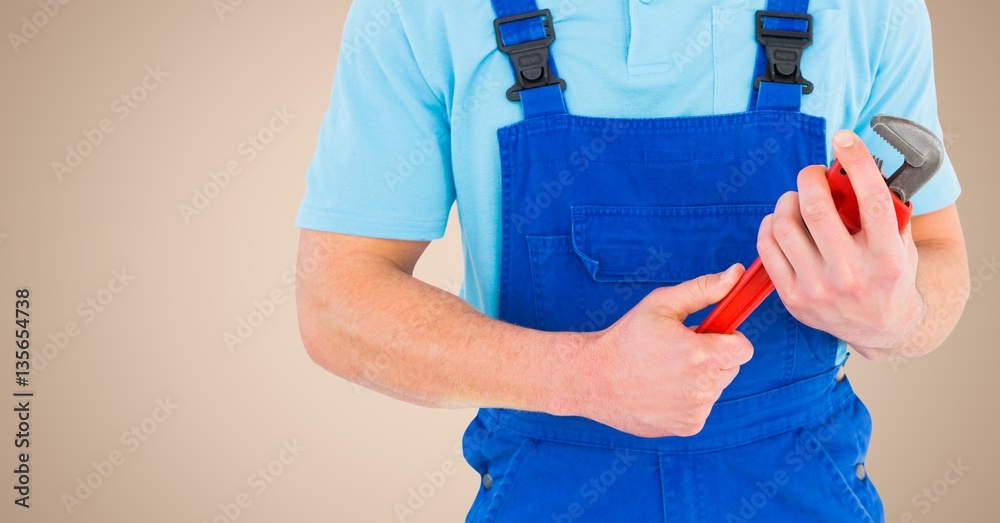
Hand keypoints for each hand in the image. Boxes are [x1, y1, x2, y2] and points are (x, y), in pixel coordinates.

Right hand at [577, 265, 753, 437]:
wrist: (593, 378)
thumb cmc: (626, 338)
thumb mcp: (661, 304)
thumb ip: (703, 290)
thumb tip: (736, 274)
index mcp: (701, 354)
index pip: (744, 349)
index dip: (729, 338)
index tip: (708, 336)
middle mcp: (703, 387)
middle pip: (731, 368)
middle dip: (713, 356)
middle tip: (678, 351)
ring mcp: (696, 410)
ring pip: (716, 388)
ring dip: (700, 378)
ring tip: (665, 371)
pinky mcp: (688, 427)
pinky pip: (701, 408)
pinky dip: (688, 399)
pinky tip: (661, 390)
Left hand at [757, 130, 922, 359]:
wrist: (880, 328)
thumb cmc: (890, 276)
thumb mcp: (902, 243)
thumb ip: (886, 209)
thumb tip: (856, 166)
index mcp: (886, 257)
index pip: (872, 199)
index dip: (856, 162)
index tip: (844, 139)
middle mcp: (852, 275)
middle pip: (817, 209)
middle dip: (810, 179)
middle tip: (812, 174)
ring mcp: (818, 288)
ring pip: (786, 226)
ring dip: (787, 201)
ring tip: (796, 198)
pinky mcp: (793, 297)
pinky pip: (767, 248)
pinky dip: (770, 225)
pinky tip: (780, 219)